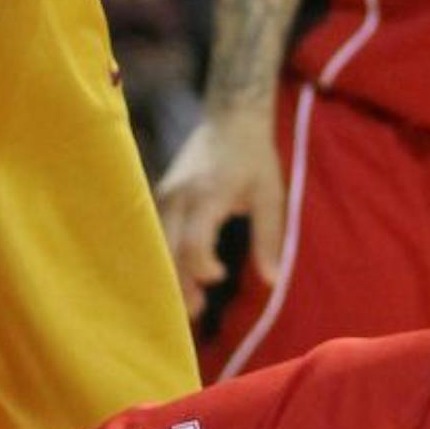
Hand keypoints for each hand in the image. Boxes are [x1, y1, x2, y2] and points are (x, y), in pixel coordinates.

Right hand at [153, 105, 286, 316]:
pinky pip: (156, 232)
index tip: (220, 276)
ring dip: (170, 273)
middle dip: (180, 282)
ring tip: (191, 302)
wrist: (230, 118)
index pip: (194, 240)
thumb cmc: (254, 159)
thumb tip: (272, 281)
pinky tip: (177, 277)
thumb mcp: (271, 195)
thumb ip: (270, 238)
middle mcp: (180, 196)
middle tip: (197, 310)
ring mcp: (166, 194)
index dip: (202, 267)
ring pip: (158, 242)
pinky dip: (165, 257)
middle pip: (169, 248)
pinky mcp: (163, 195)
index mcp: (207, 194)